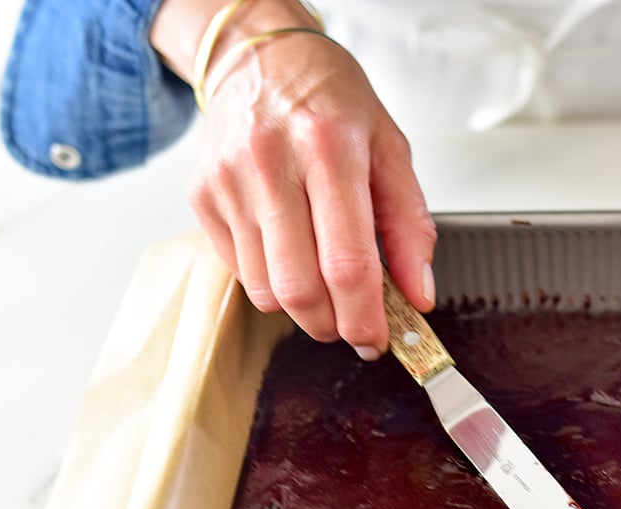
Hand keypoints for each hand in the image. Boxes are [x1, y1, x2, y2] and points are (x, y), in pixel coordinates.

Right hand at [151, 0, 436, 356]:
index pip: (347, 262)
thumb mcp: (390, 148)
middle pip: (300, 288)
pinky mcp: (202, 198)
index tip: (377, 340)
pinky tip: (291, 253)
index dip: (364, 317)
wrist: (260, 56)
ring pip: (266, 291)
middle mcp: (271, 164)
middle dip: (334, 325)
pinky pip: (240, 273)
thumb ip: (411, 226)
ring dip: (304, 310)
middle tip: (354, 325)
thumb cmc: (330, 100)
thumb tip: (418, 294)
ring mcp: (229, 183)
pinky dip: (272, 283)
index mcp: (330, 148)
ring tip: (326, 287)